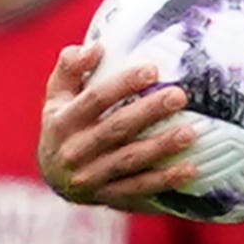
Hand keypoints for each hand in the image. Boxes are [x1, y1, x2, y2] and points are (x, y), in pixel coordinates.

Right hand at [37, 43, 198, 209]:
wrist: (53, 176)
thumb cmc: (63, 124)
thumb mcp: (57, 96)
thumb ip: (70, 68)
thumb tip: (96, 47)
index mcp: (62, 120)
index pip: (94, 99)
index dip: (122, 84)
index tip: (152, 70)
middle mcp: (74, 150)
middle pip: (115, 129)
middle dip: (149, 112)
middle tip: (179, 96)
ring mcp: (90, 176)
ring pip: (129, 160)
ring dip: (161, 147)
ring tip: (190, 132)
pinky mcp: (108, 197)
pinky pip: (138, 188)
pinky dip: (164, 180)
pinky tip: (190, 168)